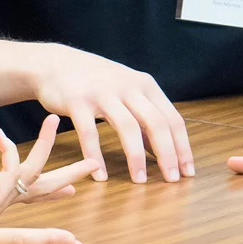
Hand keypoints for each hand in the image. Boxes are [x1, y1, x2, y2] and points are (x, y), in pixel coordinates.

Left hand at [0, 116, 97, 219]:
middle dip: (68, 174)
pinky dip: (12, 152)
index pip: (31, 188)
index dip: (54, 183)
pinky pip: (12, 173)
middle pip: (42, 188)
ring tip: (51, 119)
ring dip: (43, 146)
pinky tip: (1, 136)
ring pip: (32, 175)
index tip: (77, 179)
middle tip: (93, 162)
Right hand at [34, 45, 192, 183]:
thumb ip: (144, 117)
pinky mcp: (77, 101)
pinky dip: (96, 156)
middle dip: (167, 154)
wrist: (54, 63)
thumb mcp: (125, 91)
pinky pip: (90, 132)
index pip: (171, 119)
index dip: (182, 147)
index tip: (187, 173)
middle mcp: (127, 86)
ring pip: (127, 127)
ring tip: (140, 180)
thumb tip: (162, 151)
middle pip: (155, 123)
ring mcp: (102, 92)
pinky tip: (100, 175)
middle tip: (171, 180)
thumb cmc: (94, 82)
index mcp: (144, 84)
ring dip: (136, 157)